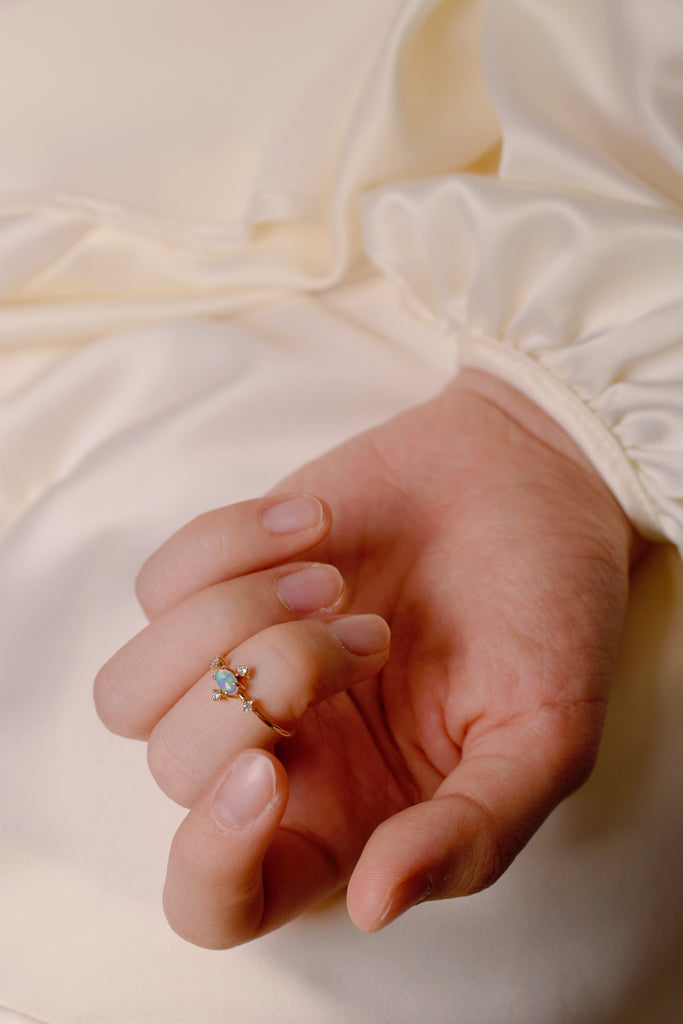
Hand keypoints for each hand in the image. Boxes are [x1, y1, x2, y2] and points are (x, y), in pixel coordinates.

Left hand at [95, 369, 637, 946]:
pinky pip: (157, 582)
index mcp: (347, 816)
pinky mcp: (221, 579)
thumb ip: (473, 834)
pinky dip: (231, 545)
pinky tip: (318, 527)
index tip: (272, 769)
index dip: (212, 860)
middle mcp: (278, 750)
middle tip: (372, 637)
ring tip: (332, 582)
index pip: (218, 900)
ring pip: (128, 691)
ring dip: (229, 622)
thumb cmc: (547, 616)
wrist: (524, 481)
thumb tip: (371, 903)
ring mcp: (239, 663)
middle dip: (265, 690)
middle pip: (172, 773)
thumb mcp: (546, 737)